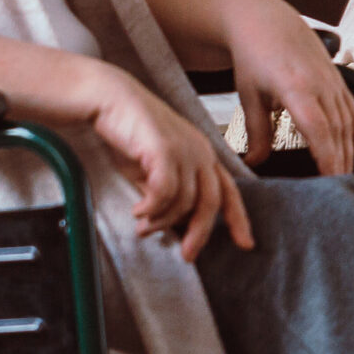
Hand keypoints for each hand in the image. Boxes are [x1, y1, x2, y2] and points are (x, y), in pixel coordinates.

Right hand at [85, 71, 254, 259]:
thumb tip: (169, 223)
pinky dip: (151, 208)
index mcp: (202, 153)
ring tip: (143, 227)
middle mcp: (199, 150)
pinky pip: (164, 191)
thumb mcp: (151, 169)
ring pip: (184, 200)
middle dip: (200, 233)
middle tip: (186, 255)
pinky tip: (138, 212)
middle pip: (211, 202)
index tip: (246, 244)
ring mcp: (184, 148)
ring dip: (162, 220)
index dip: (238, 219)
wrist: (107, 98)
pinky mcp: (164, 149)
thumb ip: (165, 193)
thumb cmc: (127, 131)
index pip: (228, 191)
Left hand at [221, 0, 353, 176]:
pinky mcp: (337, 78)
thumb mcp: (249, 95)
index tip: (329, 180)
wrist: (265, 19)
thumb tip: (255, 164)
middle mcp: (319, 83)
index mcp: (295, 87)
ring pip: (347, 122)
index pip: (317, 128)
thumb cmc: (253, 57)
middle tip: (338, 191)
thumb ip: (256, 131)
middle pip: (336, 130)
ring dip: (349, 152)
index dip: (326, 155)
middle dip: (339, 162)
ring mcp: (331, 79)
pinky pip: (352, 109)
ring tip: (347, 179)